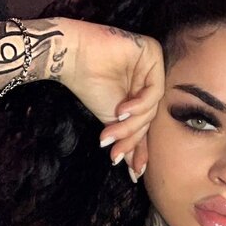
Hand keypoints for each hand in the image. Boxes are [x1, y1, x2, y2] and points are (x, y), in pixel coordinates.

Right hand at [62, 19, 163, 181]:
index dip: (140, 149)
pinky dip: (139, 105)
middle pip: (150, 117)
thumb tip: (136, 171)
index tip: (133, 172)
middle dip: (131, 138)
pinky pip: (154, 90)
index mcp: (144, 94)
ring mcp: (154, 66)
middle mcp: (152, 79)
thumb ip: (127, 140)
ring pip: (152, 107)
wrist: (71, 57)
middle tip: (115, 154)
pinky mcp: (154, 53)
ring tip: (111, 131)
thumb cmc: (88, 86)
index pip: (147, 124)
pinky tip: (121, 111)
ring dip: (131, 124)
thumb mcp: (111, 121)